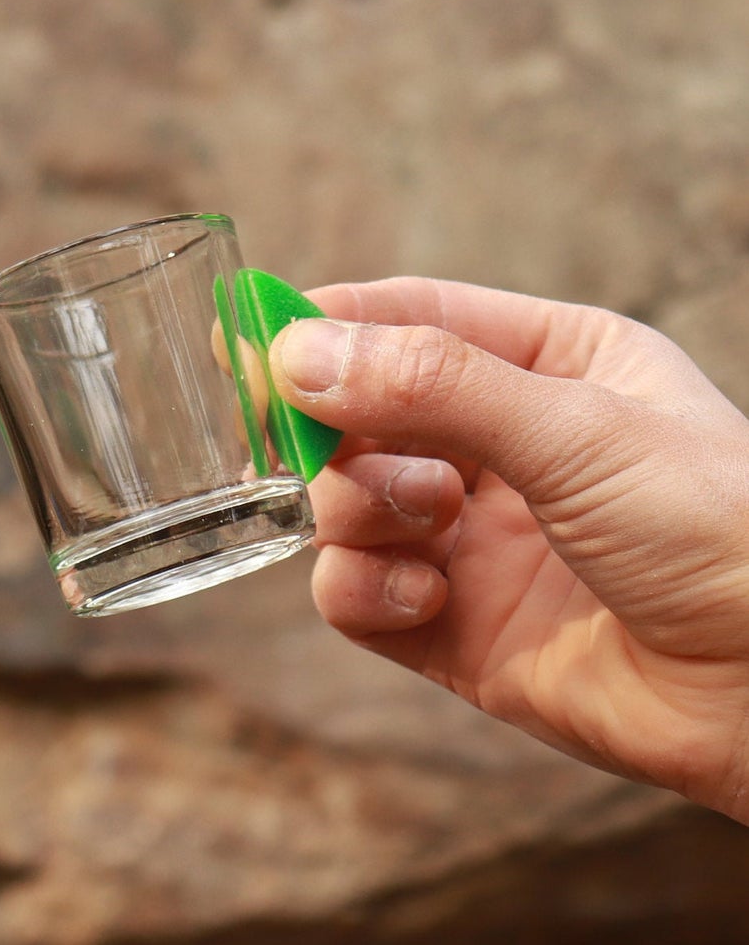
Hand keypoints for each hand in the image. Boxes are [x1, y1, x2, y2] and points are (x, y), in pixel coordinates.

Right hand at [269, 276, 748, 820]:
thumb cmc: (720, 533)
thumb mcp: (578, 429)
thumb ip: (433, 386)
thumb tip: (295, 353)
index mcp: (553, 365)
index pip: (412, 317)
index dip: (325, 323)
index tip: (243, 333)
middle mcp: (504, 447)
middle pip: (358, 412)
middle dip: (333, 431)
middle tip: (307, 445)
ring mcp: (473, 540)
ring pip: (343, 503)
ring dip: (357, 510)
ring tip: (426, 527)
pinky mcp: (451, 626)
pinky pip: (355, 593)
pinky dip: (365, 591)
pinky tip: (425, 600)